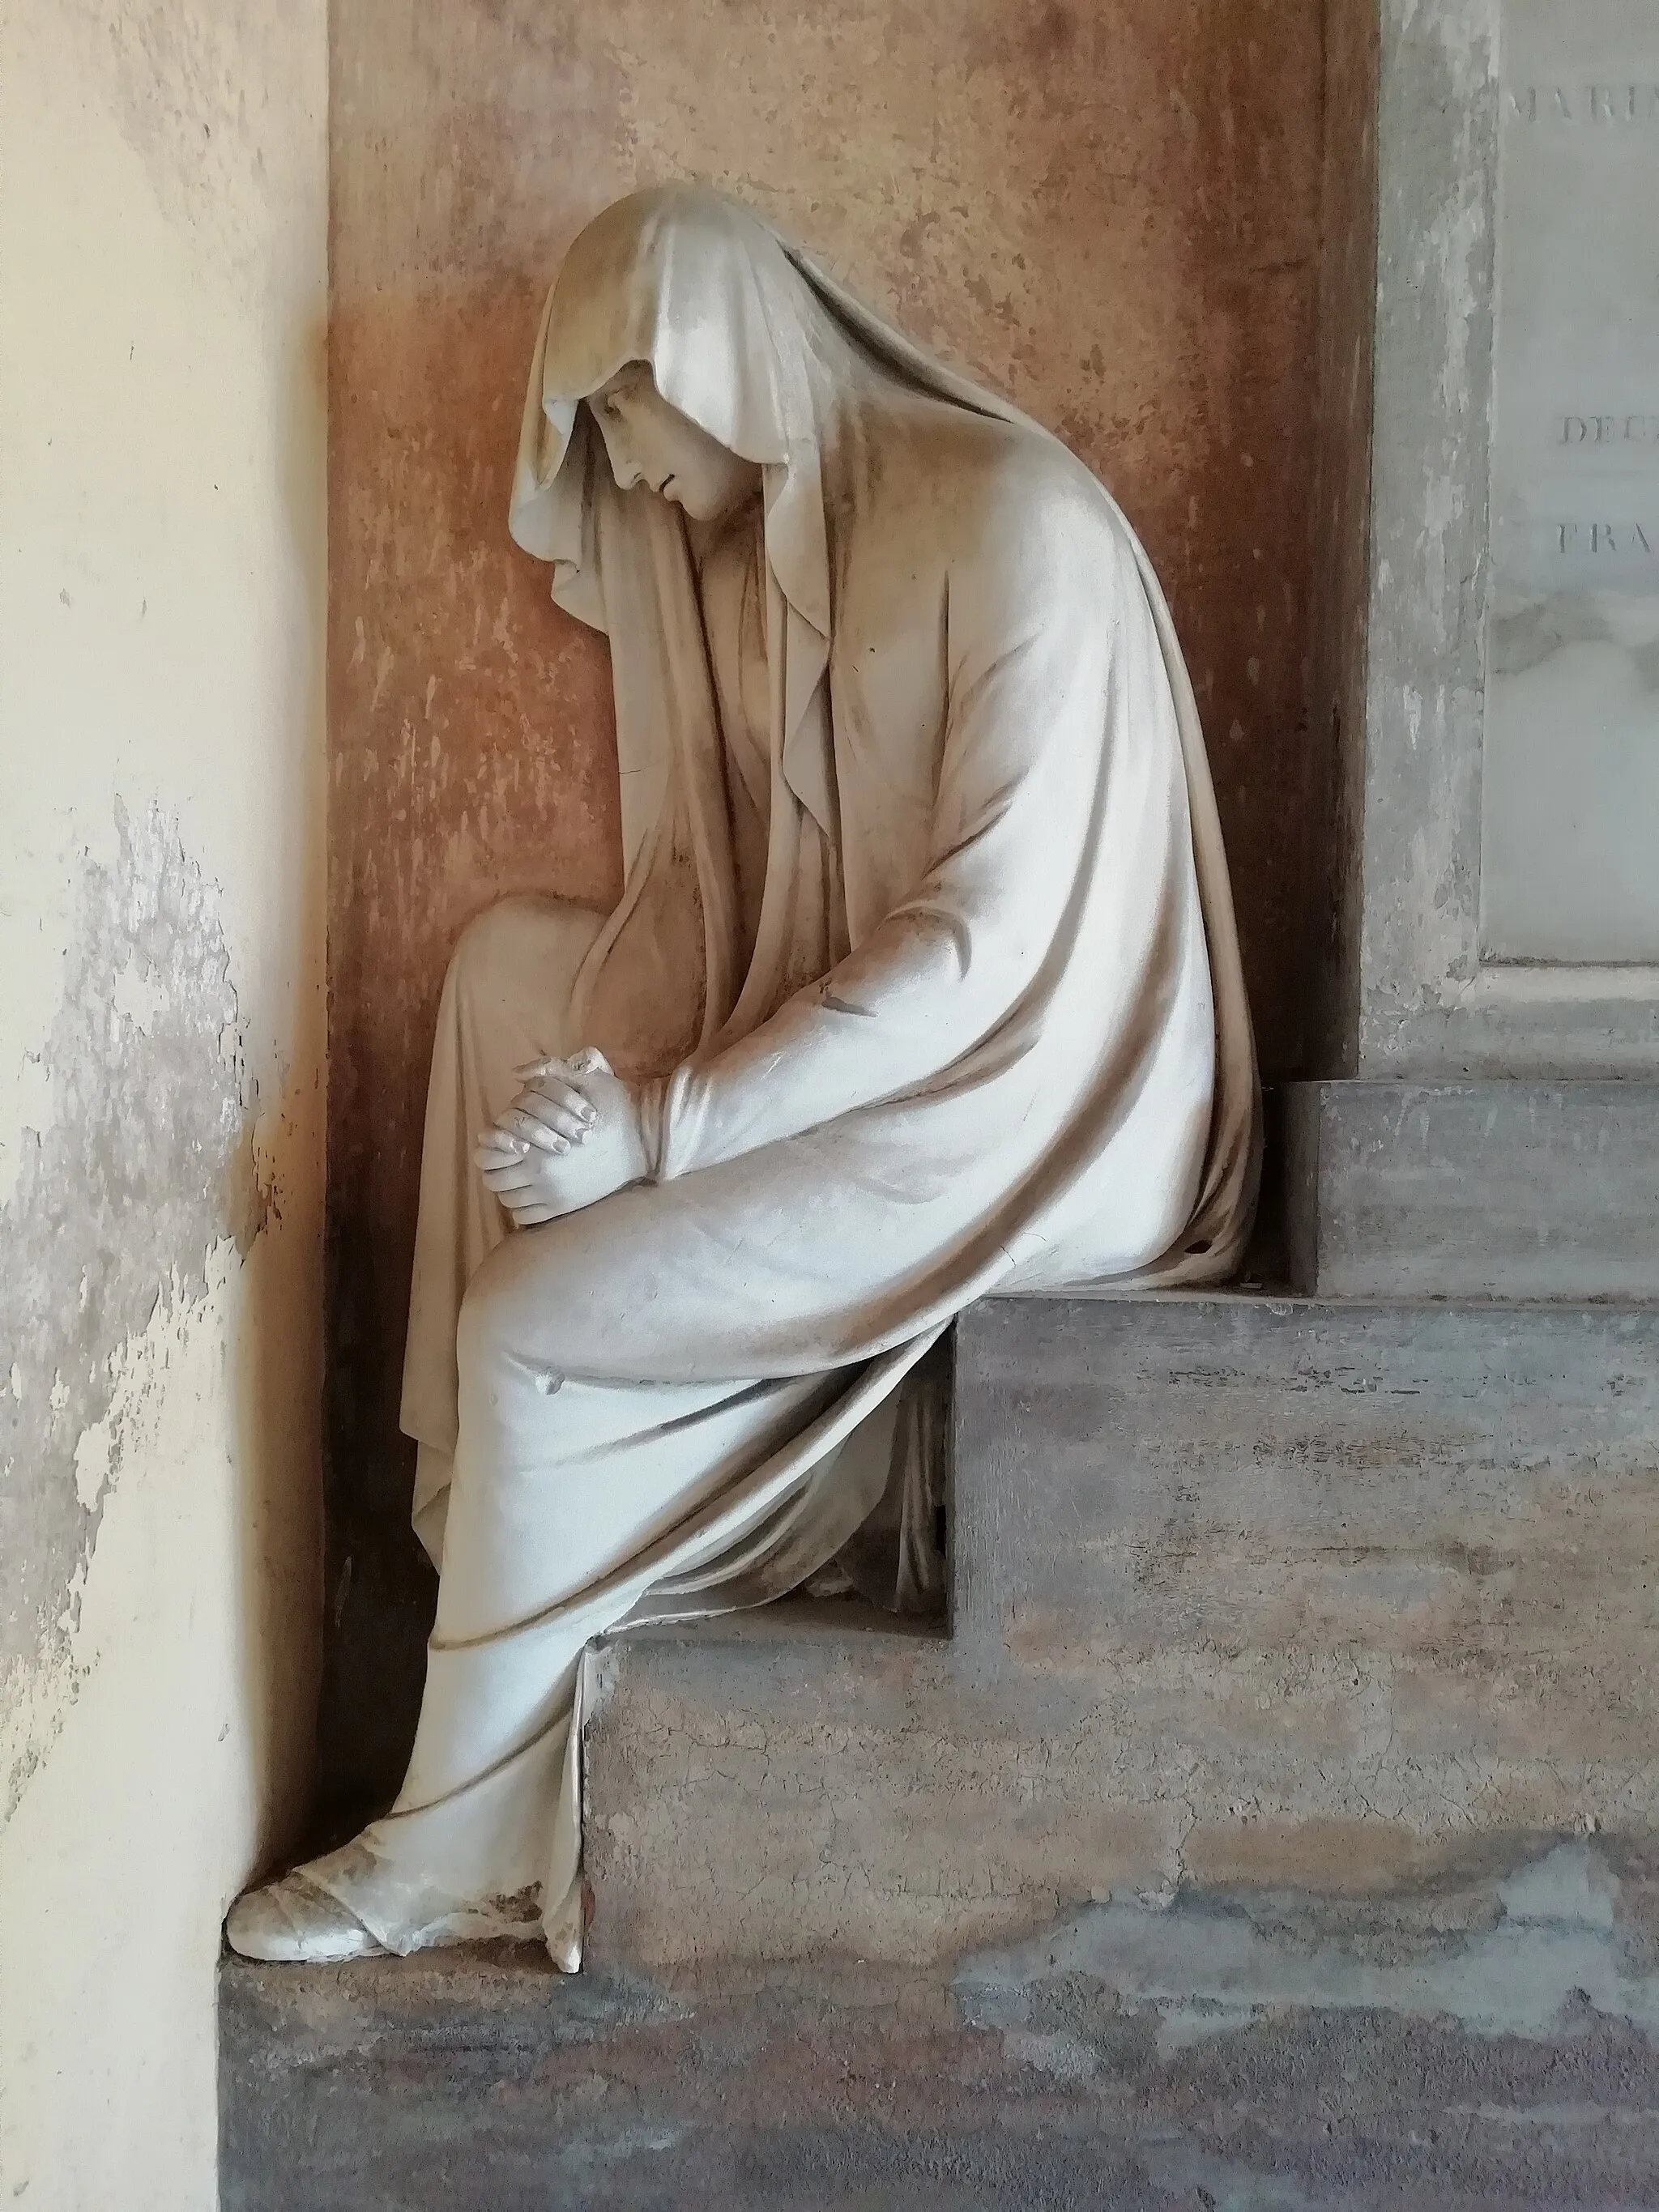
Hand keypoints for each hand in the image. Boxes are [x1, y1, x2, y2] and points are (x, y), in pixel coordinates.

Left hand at [473, 1047, 650, 1226]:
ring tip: (518, 1174)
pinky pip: (526, 1216)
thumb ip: (548, 1073)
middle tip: (505, 1156)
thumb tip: (515, 1072)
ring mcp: (553, 1197)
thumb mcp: (586, 1080)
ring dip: (507, 1187)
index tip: (496, 1139)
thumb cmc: (615, 1108)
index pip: (489, 1154)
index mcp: (537, 1145)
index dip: (487, 1146)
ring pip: (508, 1200)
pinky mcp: (565, 1208)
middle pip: (494, 1180)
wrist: (645, 1141)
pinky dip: (521, 1206)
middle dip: (494, 1167)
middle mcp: (540, 1176)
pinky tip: (531, 1191)